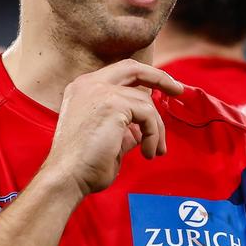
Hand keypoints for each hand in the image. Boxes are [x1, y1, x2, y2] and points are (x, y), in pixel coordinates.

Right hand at [42, 59, 182, 196]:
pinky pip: (148, 115)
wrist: (67, 177)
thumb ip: (125, 126)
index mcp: (84, 89)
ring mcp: (99, 91)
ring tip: (153, 151)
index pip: (121, 72)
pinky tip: (148, 153)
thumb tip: (143, 127)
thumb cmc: (85, 165)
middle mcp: (89, 84)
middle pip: (134, 68)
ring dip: (156, 129)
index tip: (165, 88)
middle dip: (160, 77)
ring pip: (146, 102)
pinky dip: (153, 135)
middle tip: (178, 91)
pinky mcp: (112, 103)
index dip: (145, 76)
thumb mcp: (109, 138)